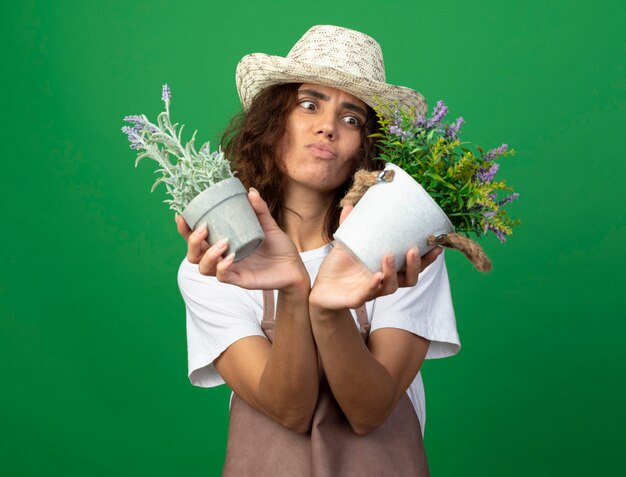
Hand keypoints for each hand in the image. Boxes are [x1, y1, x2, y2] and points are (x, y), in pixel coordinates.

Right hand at [176, 189, 308, 292]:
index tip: (181, 215)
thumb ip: (259, 209)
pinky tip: (231, 257)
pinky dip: (222, 267)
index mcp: (223, 242)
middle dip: (191, 241)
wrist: (295, 266)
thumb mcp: (268, 224)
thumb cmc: (278, 246)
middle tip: (204, 228)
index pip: (196, 237)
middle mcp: (222, 257)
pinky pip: (222, 277)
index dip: (184, 229)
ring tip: (223, 243)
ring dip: (208, 255)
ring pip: (203, 268)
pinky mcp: (239, 280)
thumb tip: (251, 191)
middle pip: (193, 254)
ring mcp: (229, 270)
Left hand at [308, 205, 441, 310]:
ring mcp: (371, 291)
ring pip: (391, 287)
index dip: (426, 258)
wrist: (320, 287)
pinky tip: (376, 276)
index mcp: (387, 268)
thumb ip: (348, 226)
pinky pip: (368, 294)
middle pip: (409, 279)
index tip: (437, 245)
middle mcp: (383, 281)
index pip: (412, 265)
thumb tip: (349, 205)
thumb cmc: (338, 267)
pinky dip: (373, 285)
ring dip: (392, 272)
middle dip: (416, 266)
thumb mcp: (345, 244)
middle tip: (413, 250)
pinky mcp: (357, 299)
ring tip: (388, 256)